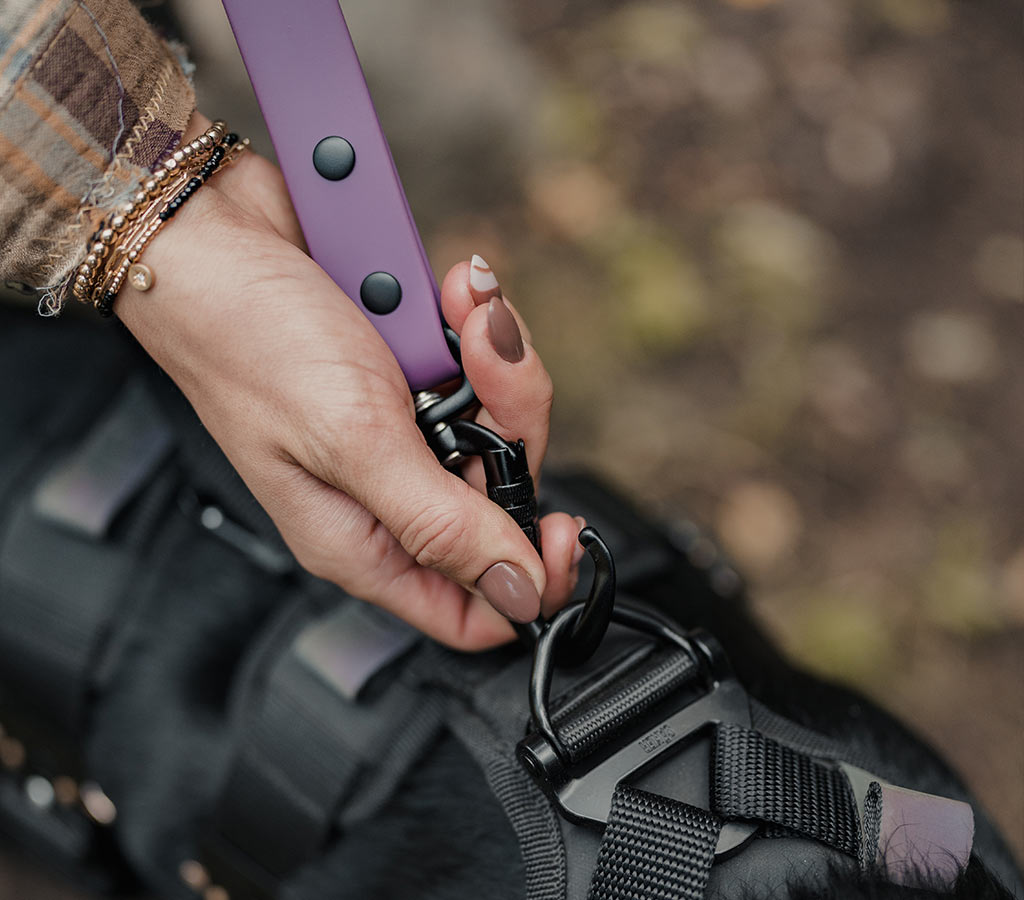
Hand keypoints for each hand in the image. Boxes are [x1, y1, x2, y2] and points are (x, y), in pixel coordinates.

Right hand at [115, 114, 583, 648]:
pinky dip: (477, 319)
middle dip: (513, 421)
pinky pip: (483, 360)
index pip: (473, 607)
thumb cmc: (250, 339)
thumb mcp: (351, 441)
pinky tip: (452, 289)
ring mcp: (406, 425)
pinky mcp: (415, 369)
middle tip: (482, 361)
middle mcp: (390, 490)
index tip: (565, 528)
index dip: (531, 583)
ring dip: (496, 353)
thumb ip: (440, 523)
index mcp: (364, 538)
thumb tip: (519, 593)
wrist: (213, 230)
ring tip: (458, 306)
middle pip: (506, 495)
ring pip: (504, 419)